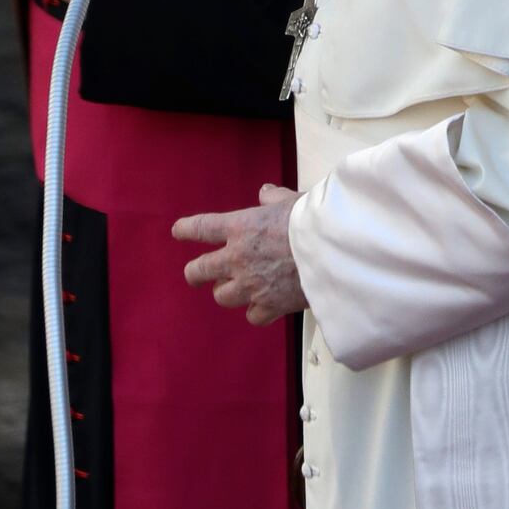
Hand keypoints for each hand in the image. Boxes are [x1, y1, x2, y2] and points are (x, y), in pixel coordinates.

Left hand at [173, 184, 305, 327]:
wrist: (331, 252)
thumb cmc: (312, 220)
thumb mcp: (292, 199)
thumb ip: (273, 198)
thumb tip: (265, 193)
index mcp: (240, 227)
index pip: (202, 227)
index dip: (186, 229)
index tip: (177, 231)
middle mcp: (237, 258)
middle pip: (199, 271)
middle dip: (194, 273)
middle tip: (195, 274)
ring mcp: (250, 286)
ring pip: (221, 296)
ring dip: (226, 291)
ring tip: (235, 288)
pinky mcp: (268, 306)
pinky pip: (251, 315)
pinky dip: (255, 311)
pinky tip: (263, 305)